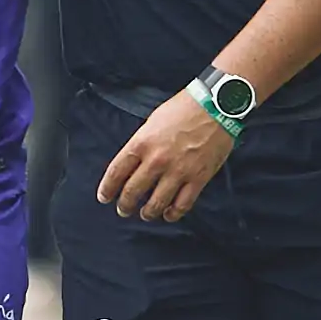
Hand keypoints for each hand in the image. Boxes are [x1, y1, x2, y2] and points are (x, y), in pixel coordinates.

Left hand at [97, 89, 233, 222]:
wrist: (216, 105)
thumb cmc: (184, 108)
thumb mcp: (153, 121)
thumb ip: (142, 143)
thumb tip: (133, 163)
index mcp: (142, 142)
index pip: (116, 172)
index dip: (107, 188)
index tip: (104, 198)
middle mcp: (157, 160)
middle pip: (133, 191)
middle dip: (125, 205)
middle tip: (123, 210)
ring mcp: (178, 171)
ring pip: (156, 204)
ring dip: (148, 213)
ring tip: (145, 214)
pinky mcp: (198, 178)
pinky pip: (182, 205)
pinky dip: (173, 214)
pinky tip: (169, 214)